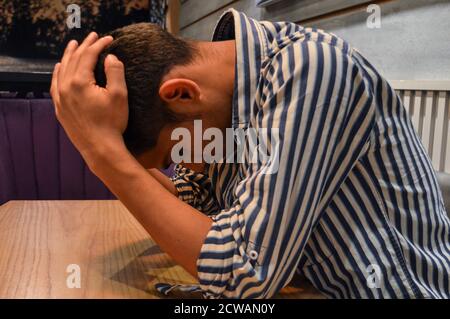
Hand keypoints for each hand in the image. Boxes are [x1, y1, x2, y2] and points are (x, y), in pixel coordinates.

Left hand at [50, 32, 128, 165]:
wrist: (100, 148)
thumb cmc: (112, 123)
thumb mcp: (119, 95)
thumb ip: (115, 72)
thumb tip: (111, 57)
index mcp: (79, 82)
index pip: (88, 56)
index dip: (98, 45)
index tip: (109, 39)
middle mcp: (65, 87)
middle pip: (73, 59)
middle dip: (84, 46)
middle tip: (92, 37)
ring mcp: (60, 98)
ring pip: (62, 70)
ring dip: (69, 55)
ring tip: (74, 45)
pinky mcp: (60, 108)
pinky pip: (55, 84)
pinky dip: (58, 72)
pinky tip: (60, 67)